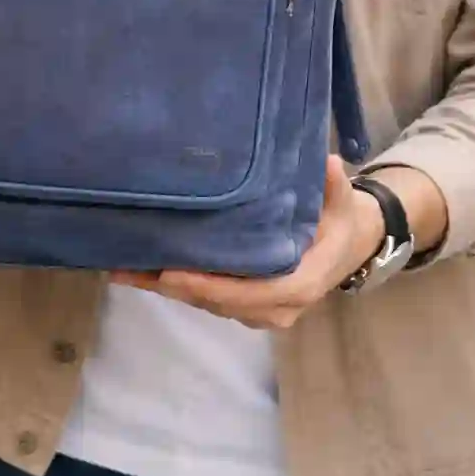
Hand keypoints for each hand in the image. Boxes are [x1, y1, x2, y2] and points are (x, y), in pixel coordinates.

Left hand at [111, 157, 385, 330]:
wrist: (350, 248)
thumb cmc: (342, 221)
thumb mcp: (342, 201)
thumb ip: (333, 186)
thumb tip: (327, 164)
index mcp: (300, 285)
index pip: (249, 293)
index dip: (209, 286)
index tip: (172, 274)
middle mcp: (277, 307)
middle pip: (219, 301)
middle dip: (175, 286)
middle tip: (131, 267)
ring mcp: (259, 311)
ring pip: (207, 303)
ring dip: (167, 288)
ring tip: (124, 268)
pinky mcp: (245, 306)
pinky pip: (208, 299)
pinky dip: (176, 286)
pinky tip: (139, 272)